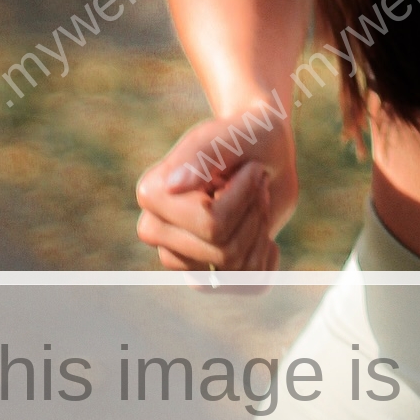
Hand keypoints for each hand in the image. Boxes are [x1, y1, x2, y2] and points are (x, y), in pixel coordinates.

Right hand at [135, 102, 296, 270]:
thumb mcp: (234, 134)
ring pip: (236, 271)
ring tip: (256, 201)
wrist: (265, 153)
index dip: (245, 196)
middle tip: (256, 183)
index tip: (251, 168)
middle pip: (225, 252)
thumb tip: (172, 186)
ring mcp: (177, 256)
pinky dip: (266, 259)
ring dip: (260, 232)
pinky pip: (245, 285)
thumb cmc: (248, 136)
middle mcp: (156, 229)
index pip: (211, 223)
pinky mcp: (202, 274)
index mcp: (153, 192)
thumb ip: (203, 154)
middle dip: (254, 215)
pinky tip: (264, 234)